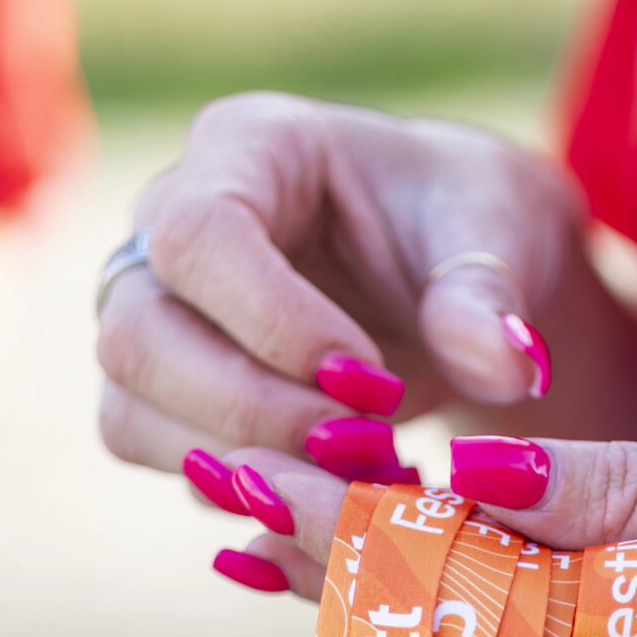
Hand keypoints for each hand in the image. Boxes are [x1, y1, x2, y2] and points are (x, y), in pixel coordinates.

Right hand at [98, 95, 636, 481]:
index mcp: (247, 147)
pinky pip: (151, 450)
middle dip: (253, 410)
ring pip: (129, 407)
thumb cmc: (469, 224)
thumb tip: (507, 368)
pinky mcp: (160, 387)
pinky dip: (235, 488)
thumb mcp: (506, 232)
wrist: (451, 273)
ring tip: (357, 470)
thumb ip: (492, 295)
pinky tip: (328, 489)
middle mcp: (168, 222)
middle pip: (138, 332)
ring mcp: (152, 308)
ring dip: (239, 462)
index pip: (201, 235)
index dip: (273, 323)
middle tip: (367, 445)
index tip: (373, 381)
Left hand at [200, 426, 636, 636]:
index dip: (365, 538)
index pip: (486, 603)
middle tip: (212, 497)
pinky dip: (464, 624)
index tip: (259, 482)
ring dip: (377, 601)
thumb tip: (470, 477)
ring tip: (250, 538)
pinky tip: (390, 586)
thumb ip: (635, 500)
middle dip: (337, 571)